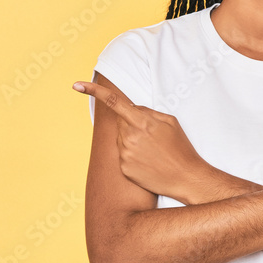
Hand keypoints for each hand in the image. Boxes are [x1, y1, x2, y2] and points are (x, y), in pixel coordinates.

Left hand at [73, 79, 210, 201]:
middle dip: (133, 124)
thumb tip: (131, 110)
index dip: (94, 91)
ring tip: (153, 151)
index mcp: (141, 122)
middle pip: (122, 122)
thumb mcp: (170, 121)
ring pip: (122, 139)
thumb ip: (147, 112)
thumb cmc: (180, 148)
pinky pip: (123, 155)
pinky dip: (134, 156)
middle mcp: (129, 137)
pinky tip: (149, 162)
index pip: (114, 102)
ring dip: (133, 141)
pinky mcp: (124, 168)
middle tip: (153, 137)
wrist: (185, 177)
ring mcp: (125, 154)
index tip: (77, 85)